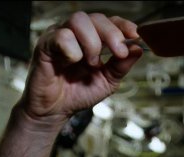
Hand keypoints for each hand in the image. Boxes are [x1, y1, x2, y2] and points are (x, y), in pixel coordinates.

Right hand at [18, 12, 142, 123]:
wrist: (55, 111)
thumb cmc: (78, 93)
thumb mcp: (107, 82)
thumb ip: (121, 66)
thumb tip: (137, 49)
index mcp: (93, 39)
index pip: (109, 21)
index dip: (123, 25)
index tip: (135, 35)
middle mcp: (76, 34)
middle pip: (96, 18)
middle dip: (112, 34)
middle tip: (119, 53)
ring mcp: (60, 36)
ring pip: (79, 21)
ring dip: (92, 43)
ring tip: (92, 64)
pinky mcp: (45, 44)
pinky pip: (61, 36)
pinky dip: (72, 50)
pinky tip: (71, 63)